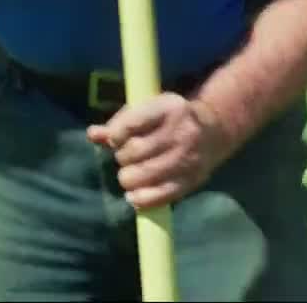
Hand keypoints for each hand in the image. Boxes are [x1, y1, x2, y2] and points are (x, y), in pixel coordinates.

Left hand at [88, 93, 232, 209]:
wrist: (214, 131)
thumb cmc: (170, 120)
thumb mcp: (149, 111)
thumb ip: (120, 122)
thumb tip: (93, 134)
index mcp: (169, 107)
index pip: (131, 124)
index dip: (116, 135)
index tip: (117, 139)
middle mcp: (181, 132)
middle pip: (134, 152)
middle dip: (123, 157)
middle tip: (127, 158)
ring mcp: (187, 158)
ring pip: (141, 175)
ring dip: (128, 178)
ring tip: (131, 174)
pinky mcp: (191, 181)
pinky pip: (157, 197)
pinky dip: (140, 199)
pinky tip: (135, 194)